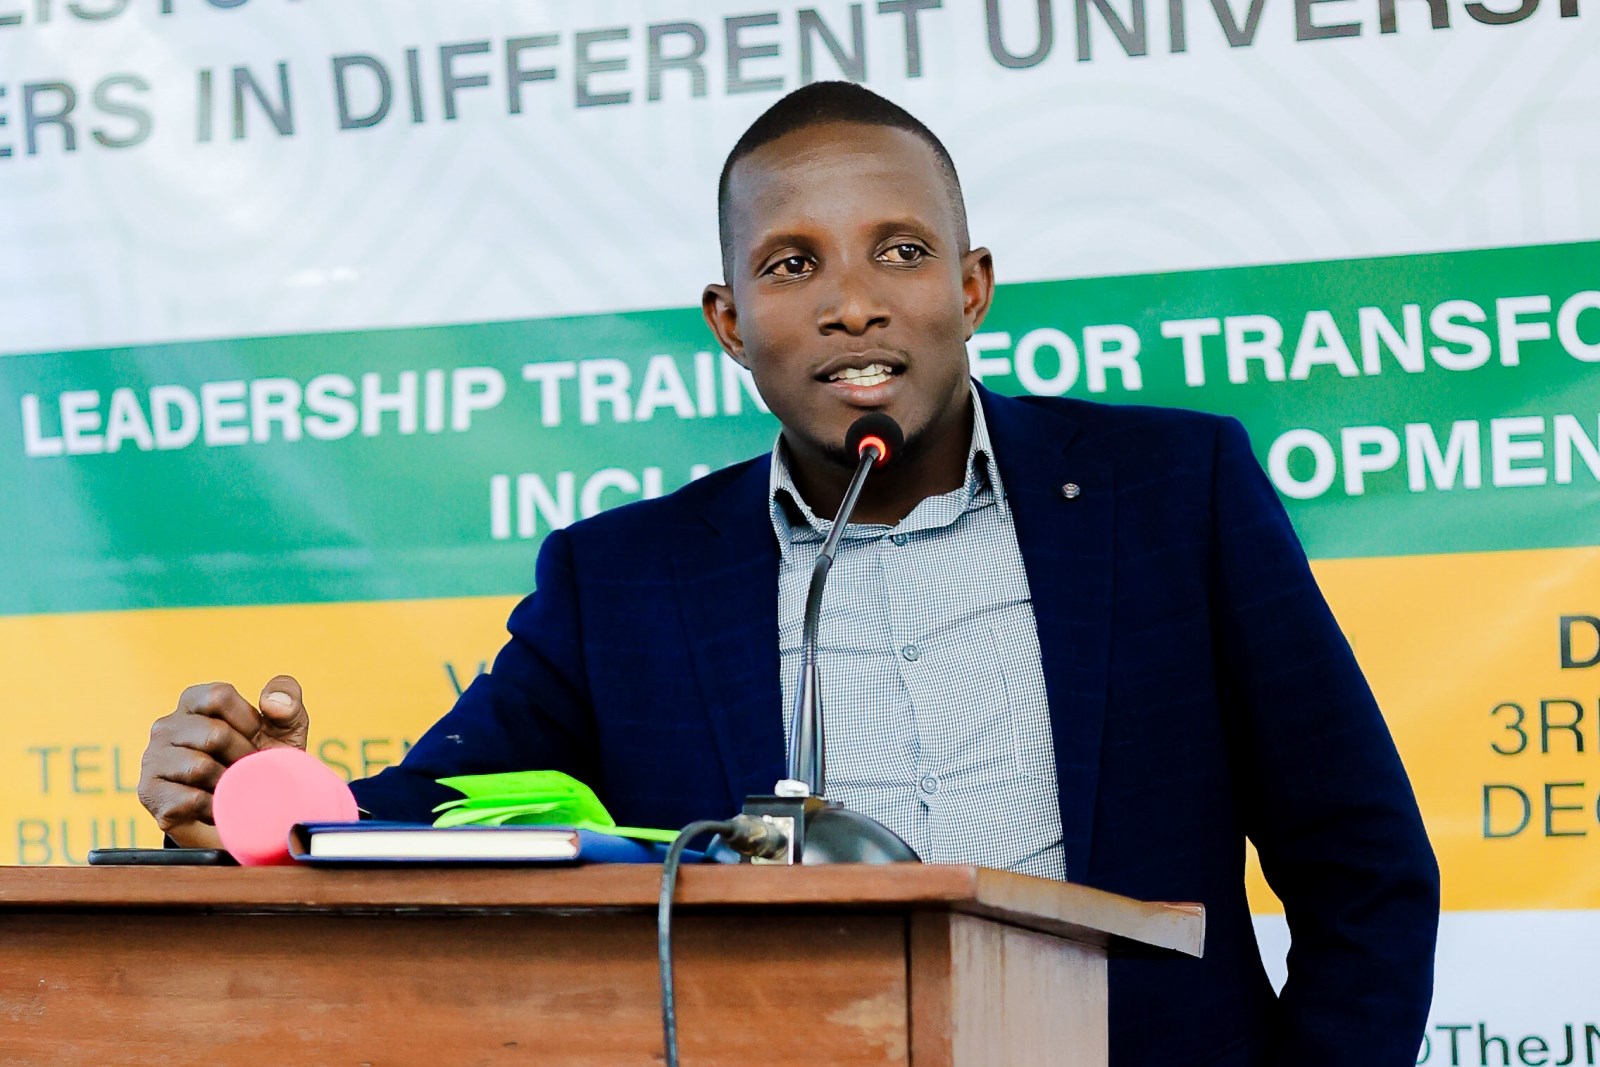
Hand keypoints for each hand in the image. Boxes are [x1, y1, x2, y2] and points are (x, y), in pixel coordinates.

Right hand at [137, 675, 310, 848]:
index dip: (249, 722)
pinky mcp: (150, 794)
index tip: (256, 739)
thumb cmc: (266, 761)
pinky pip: (190, 800)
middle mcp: (166, 726)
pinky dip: (215, 808)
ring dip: (230, 785)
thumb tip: (271, 702)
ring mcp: (153, 759)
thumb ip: (287, 698)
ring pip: (200, 767)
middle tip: (248, 771)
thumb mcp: (286, 726)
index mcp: (194, 701)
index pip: (219, 696)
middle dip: (244, 758)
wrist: (251, 813)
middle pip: (214, 734)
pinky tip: (218, 807)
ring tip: (234, 789)